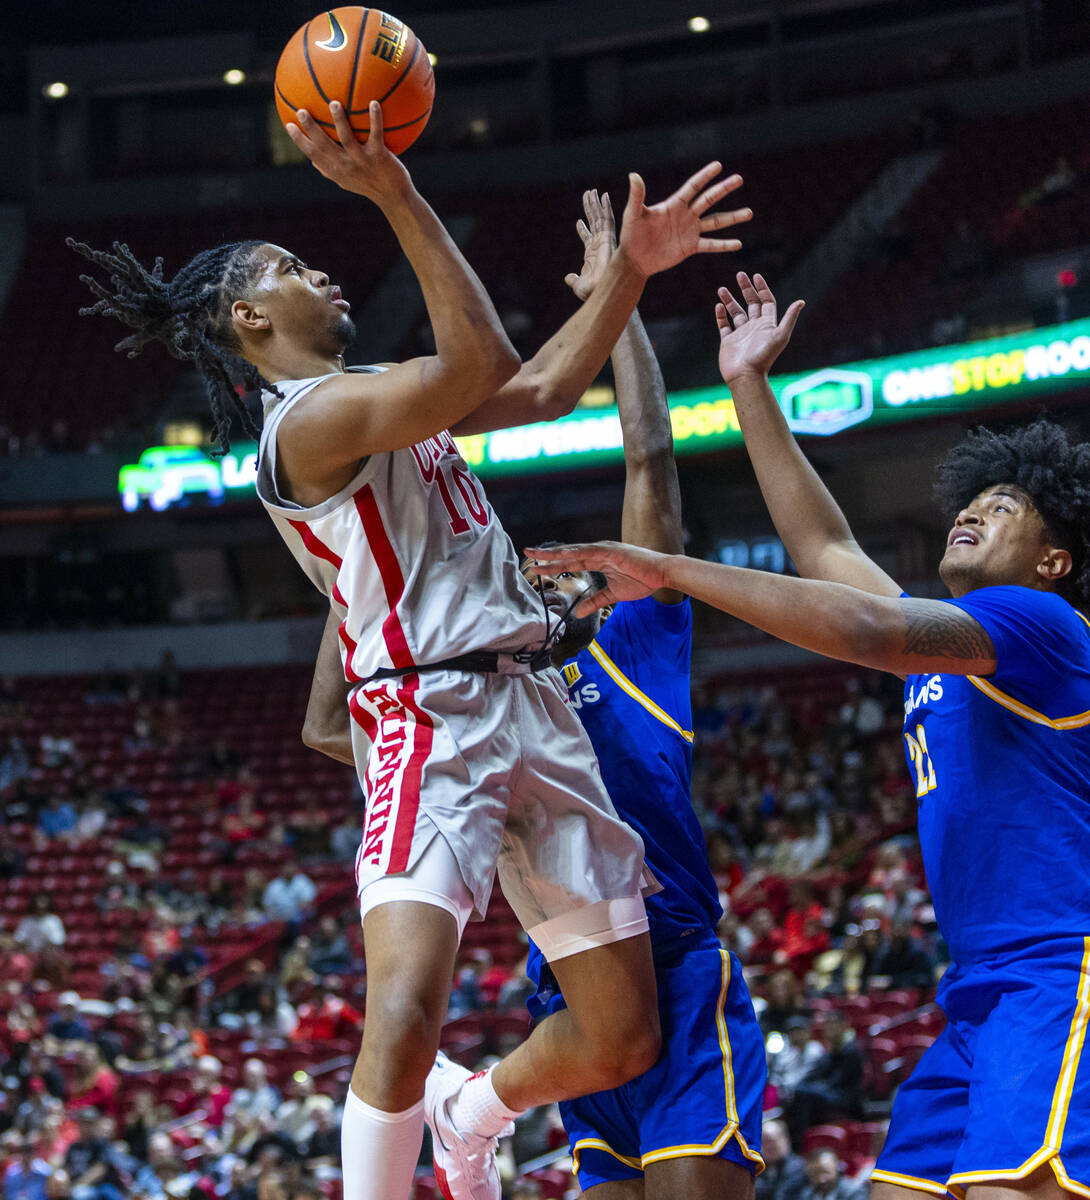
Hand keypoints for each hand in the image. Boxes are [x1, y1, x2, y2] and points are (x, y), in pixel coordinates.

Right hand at [285, 100, 411, 206]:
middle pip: (324, 146)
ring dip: (340, 121)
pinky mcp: (379, 156)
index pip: (313, 154)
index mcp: (336, 170)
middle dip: (311, 128)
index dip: (300, 140)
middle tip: (302, 110)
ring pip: (347, 139)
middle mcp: (346, 166)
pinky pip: (376, 134)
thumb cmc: (369, 185)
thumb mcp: (346, 181)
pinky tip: (374, 102)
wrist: (394, 197)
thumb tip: (312, 160)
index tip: (288, 125)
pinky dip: (375, 119)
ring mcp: (362, 161)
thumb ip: (329, 170)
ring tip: (334, 104)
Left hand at [524, 541, 670, 613]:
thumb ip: (595, 601)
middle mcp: (598, 552)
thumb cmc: (642, 580)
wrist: (662, 574)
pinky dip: (575, 552)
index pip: (570, 562)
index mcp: (598, 560)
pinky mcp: (612, 551)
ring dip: (555, 553)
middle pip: (567, 554)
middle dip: (547, 556)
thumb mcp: (613, 595)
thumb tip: (579, 613)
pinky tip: (561, 554)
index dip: (553, 565)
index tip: (536, 568)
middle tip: (527, 553)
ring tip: (537, 554)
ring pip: (574, 551)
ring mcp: (604, 550)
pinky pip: (590, 552)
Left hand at [565, 189, 615, 300]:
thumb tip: (568, 278)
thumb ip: (573, 280)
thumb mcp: (578, 285)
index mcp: (591, 254)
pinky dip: (605, 206)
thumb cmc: (591, 291)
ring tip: (591, 191)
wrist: (599, 289)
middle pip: (594, 223)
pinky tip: (603, 195)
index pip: (587, 238)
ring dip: (595, 204)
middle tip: (587, 195)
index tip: (579, 221)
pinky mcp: (608, 237)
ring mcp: (604, 240)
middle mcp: (599, 244)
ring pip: (599, 217)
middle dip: (590, 209)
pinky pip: (607, 218)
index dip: (582, 229)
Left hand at [618, 163, 750, 277]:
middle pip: (708, 199)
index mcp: (674, 204)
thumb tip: (633, 175)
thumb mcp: (634, 214)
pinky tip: (738, 244)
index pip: (693, 187)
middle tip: (738, 179)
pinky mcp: (691, 247)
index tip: (718, 165)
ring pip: (716, 222)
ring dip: (732, 218)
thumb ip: (637, 195)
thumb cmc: (631, 235)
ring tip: (749, 212)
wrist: (634, 259)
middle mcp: (686, 215)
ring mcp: (690, 231)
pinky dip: (724, 245)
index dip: (705, 176)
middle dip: (723, 189)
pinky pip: (711, 245)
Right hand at [716, 272, 803, 384]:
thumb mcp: (780, 335)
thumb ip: (789, 318)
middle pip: (751, 303)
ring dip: (729, 300)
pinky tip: (718, 306)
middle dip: (746, 288)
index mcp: (767, 324)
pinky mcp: (728, 341)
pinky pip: (724, 325)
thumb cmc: (764, 357)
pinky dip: (721, 315)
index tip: (756, 276)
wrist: (746, 375)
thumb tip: (801, 301)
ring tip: (722, 289)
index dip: (762, 288)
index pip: (766, 301)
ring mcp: (741, 334)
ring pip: (735, 312)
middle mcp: (754, 327)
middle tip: (740, 274)